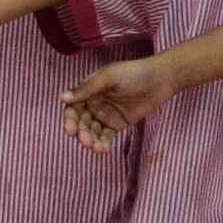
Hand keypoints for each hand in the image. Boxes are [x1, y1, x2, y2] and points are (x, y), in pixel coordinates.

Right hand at [60, 58, 174, 152]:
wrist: (161, 79)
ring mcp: (105, 114)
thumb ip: (87, 89)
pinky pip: (106, 136)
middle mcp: (93, 103)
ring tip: (95, 148)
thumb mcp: (109, 78)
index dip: (70, 120)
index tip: (70, 131)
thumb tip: (61, 98)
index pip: (72, 108)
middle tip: (85, 142)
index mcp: (88, 90)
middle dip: (82, 133)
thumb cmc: (134, 73)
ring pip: (93, 131)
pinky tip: (103, 149)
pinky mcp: (117, 124)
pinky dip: (103, 143)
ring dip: (91, 140)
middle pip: (81, 122)